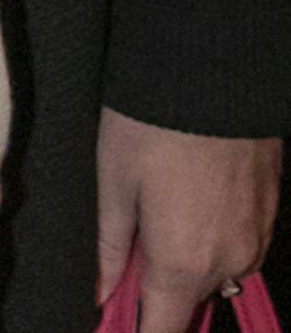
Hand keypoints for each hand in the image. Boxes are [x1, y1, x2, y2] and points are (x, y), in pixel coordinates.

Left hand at [97, 106, 280, 329]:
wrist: (214, 66)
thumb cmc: (151, 122)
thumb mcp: (114, 180)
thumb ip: (111, 246)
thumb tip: (101, 292)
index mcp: (183, 264)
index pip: (164, 331)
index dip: (139, 330)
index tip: (118, 319)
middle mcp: (229, 263)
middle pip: (192, 302)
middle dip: (162, 291)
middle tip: (133, 251)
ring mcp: (256, 238)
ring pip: (219, 274)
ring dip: (192, 262)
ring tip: (163, 212)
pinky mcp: (272, 210)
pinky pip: (242, 246)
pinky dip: (217, 237)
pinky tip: (194, 199)